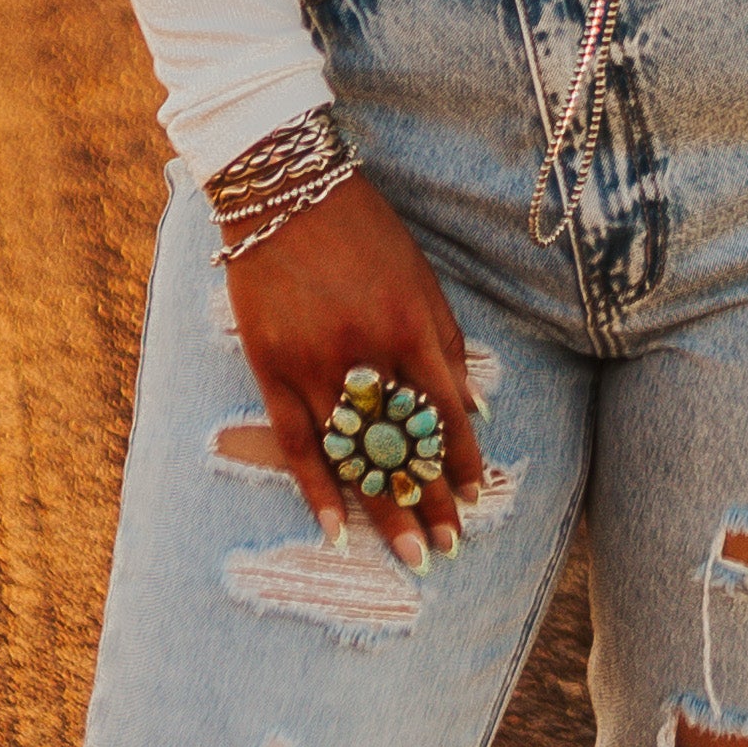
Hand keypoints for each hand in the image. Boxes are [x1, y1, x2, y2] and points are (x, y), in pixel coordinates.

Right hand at [222, 169, 485, 570]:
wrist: (283, 190)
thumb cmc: (362, 230)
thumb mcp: (419, 274)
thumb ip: (447, 341)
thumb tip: (475, 407)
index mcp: (410, 326)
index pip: (444, 413)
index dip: (460, 461)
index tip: (474, 500)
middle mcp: (366, 352)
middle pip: (403, 445)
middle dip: (427, 501)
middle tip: (447, 549)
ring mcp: (314, 364)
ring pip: (354, 455)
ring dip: (383, 510)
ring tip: (408, 555)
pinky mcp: (271, 368)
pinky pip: (297, 443)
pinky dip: (316, 490)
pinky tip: (336, 531)